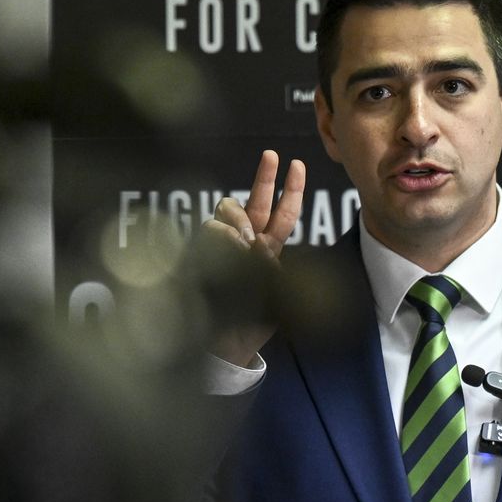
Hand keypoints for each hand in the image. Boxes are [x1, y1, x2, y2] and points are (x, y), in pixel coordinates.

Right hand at [202, 150, 305, 365]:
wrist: (223, 346)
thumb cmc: (250, 325)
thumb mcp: (273, 296)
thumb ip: (268, 266)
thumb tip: (256, 241)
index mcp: (269, 251)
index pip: (283, 214)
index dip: (292, 190)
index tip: (296, 164)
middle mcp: (247, 243)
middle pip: (257, 202)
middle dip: (265, 176)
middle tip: (272, 156)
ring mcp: (224, 245)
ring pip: (230, 210)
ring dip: (241, 219)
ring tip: (244, 242)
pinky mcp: (205, 250)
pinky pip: (213, 228)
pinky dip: (224, 234)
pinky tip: (231, 247)